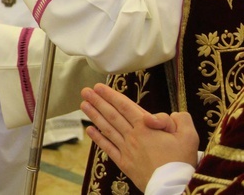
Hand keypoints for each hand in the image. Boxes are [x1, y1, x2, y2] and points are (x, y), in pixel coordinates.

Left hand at [80, 83, 198, 190]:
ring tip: (83, 104)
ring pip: (107, 128)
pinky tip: (89, 130)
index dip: (111, 95)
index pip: (125, 106)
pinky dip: (98, 138)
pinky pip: (108, 148)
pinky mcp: (124, 163)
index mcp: (147, 127)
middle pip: (112, 115)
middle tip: (85, 91)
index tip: (99, 87)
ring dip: (94, 115)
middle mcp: (133, 136)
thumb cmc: (182, 162)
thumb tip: (166, 115)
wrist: (175, 189)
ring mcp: (127, 149)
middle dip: (98, 101)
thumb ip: (179, 119)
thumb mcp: (189, 136)